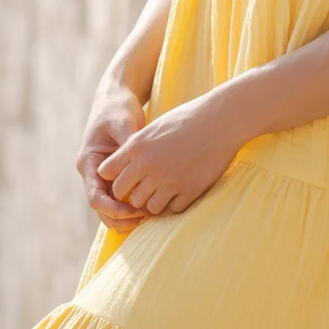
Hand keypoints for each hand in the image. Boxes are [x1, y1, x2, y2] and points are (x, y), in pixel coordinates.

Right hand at [76, 82, 153, 233]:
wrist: (116, 99)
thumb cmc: (118, 108)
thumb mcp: (123, 122)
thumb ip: (129, 143)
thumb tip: (139, 161)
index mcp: (88, 162)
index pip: (95, 198)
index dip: (113, 209)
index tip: (135, 210)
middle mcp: (92, 173)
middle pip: (101, 209)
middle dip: (121, 218)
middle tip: (146, 218)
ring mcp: (103, 176)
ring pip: (110, 208)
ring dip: (127, 216)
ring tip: (151, 216)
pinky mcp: (115, 175)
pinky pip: (121, 198)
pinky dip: (132, 206)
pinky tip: (152, 206)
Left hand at [96, 89, 239, 215]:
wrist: (222, 120)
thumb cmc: (188, 118)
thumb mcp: (155, 126)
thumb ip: (136, 147)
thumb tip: (122, 166)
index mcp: (137, 145)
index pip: (107, 172)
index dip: (115, 176)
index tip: (126, 174)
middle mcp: (149, 164)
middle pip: (123, 193)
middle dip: (131, 192)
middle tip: (144, 186)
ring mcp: (169, 179)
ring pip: (147, 206)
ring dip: (153, 200)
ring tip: (164, 189)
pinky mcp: (189, 189)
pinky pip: (172, 209)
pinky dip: (175, 203)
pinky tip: (182, 190)